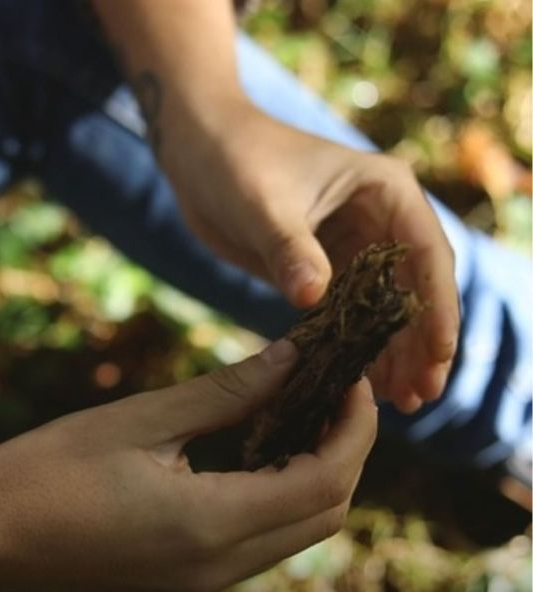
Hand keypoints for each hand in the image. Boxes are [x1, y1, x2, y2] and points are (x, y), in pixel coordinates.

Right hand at [0, 340, 376, 591]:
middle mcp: (216, 570)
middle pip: (322, 516)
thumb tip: (291, 358)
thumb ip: (225, 393)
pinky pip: (254, 543)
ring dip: (309, 474)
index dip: (354, 428)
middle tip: (330, 389)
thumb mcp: (141, 419)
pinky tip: (251, 450)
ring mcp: (199, 586)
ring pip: (293, 534)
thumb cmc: (48, 468)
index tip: (351, 377)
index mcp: (209, 527)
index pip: (324, 482)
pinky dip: (272, 496)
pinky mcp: (181, 585)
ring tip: (295, 411)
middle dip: (343, 451)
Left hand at [161, 101, 459, 412]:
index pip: (426, 256)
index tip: (436, 358)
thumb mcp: (262, 203)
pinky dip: (355, 340)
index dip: (435, 310)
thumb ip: (290, 249)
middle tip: (421, 397)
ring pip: (384, 304)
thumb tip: (315, 298)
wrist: (196, 149)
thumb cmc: (233, 159)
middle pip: (414, 288)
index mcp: (384, 190)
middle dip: (419, 342)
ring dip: (392, 349)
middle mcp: (379, 217)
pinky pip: (349, 308)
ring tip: (400, 401)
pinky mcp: (321, 262)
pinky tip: (358, 376)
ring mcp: (352, 241)